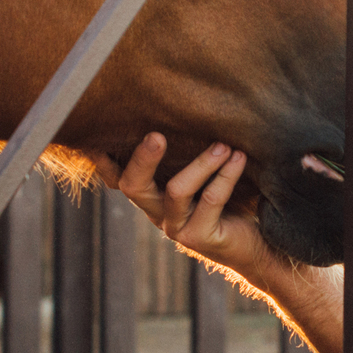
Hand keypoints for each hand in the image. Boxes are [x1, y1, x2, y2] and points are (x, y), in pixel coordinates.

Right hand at [94, 134, 274, 287]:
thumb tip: (186, 108)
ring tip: (224, 145)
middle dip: (143, 158)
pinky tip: (239, 158)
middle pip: (132, 186)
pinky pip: (211, 200)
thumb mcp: (202, 177)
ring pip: (176, 190)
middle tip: (157, 135)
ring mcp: (176, 228)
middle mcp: (157, 212)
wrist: (254, 244)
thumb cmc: (229, 202)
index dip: (104, 161)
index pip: (118, 178)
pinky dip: (226, 175)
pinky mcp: (200, 237)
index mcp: (152, 195)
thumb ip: (187, 154)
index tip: (98, 137)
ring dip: (202, 163)